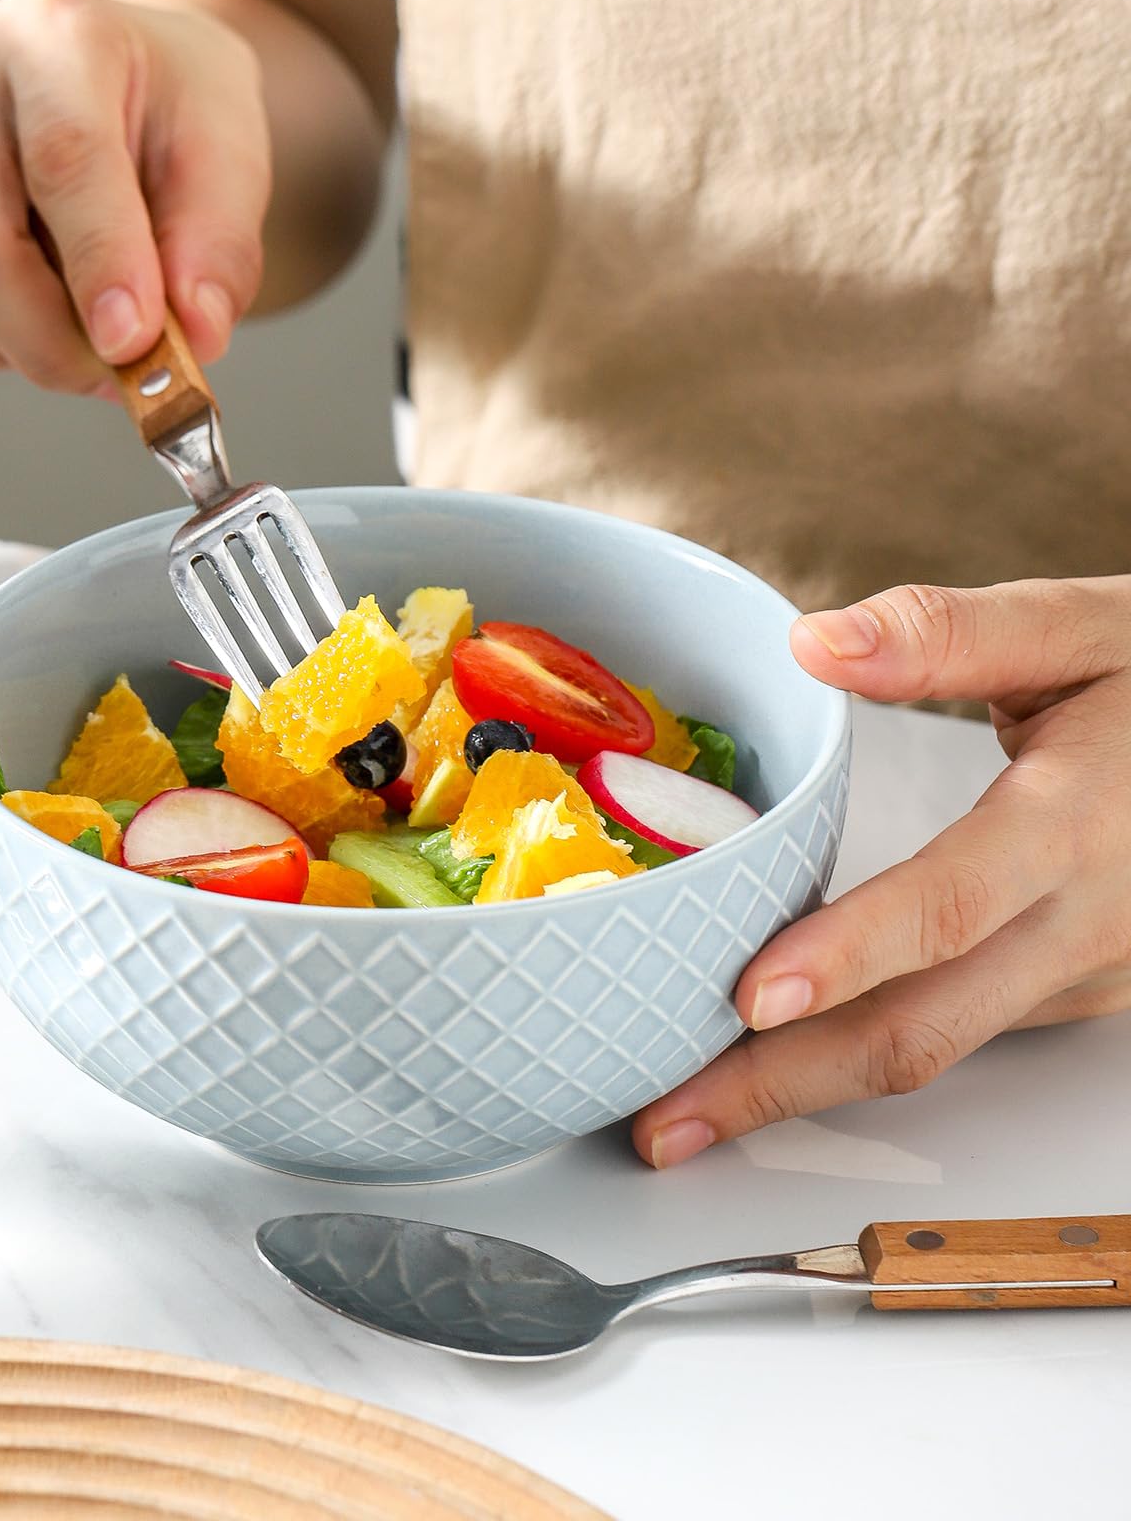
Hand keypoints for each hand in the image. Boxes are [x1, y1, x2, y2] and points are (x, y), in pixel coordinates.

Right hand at [0, 0, 268, 390]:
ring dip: (42, 347)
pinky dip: (8, 343)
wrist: (117, 80)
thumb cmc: (169, 108)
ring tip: (105, 320)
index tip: (135, 344)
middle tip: (130, 376)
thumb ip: (220, 246)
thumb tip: (196, 334)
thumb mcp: (232, 152)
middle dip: (57, 341)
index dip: (100, 265)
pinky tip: (53, 305)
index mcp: (54, 35)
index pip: (63, 161)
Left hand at [635, 577, 1130, 1168]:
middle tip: (667, 1121)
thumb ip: (947, 635)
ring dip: (805, 1086)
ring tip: (690, 1110)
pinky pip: (953, 1034)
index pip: (953, 903)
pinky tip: (776, 1057)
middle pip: (921, 1026)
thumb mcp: (1076, 630)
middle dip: (781, 1083)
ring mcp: (1081, 974)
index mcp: (1077, 822)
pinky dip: (855, 1053)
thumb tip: (812, 641)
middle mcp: (1083, 921)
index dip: (850, 955)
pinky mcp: (1070, 993)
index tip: (751, 998)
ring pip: (932, 1047)